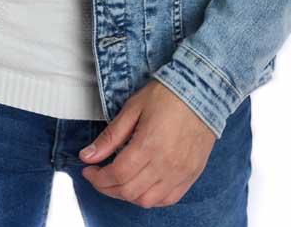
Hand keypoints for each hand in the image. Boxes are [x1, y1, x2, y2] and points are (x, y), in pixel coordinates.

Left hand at [78, 79, 216, 207]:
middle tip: (99, 176)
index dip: (97, 177)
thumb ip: (110, 136)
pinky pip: (168, 199)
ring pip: (147, 201)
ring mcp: (180, 173)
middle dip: (107, 187)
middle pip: (128, 191)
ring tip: (119, 181)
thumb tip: (86, 156)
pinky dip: (151, 199)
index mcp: (148, 145)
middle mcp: (165, 164)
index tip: (88, 170)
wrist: (203, 90)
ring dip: (128, 195)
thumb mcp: (133, 108)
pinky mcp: (191, 175)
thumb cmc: (166, 95)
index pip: (116, 175)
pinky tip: (142, 186)